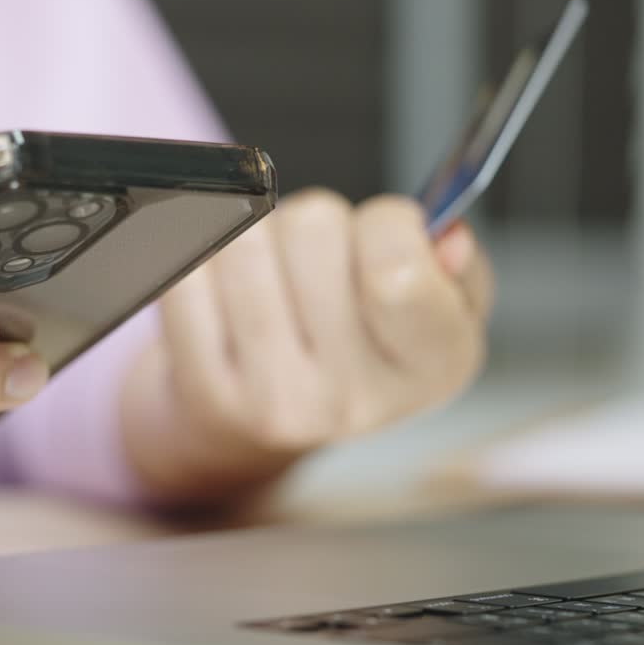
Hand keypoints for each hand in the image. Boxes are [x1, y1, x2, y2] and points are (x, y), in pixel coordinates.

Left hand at [119, 189, 491, 502]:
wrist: (258, 424)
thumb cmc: (352, 348)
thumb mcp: (436, 312)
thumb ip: (457, 267)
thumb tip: (442, 235)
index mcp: (431, 369)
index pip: (397, 270)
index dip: (385, 221)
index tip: (380, 231)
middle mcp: (352, 399)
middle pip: (312, 229)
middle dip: (311, 220)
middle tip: (311, 256)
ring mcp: (271, 399)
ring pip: (243, 241)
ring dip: (252, 232)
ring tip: (267, 269)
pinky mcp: (202, 388)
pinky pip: (187, 271)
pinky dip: (198, 258)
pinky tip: (221, 291)